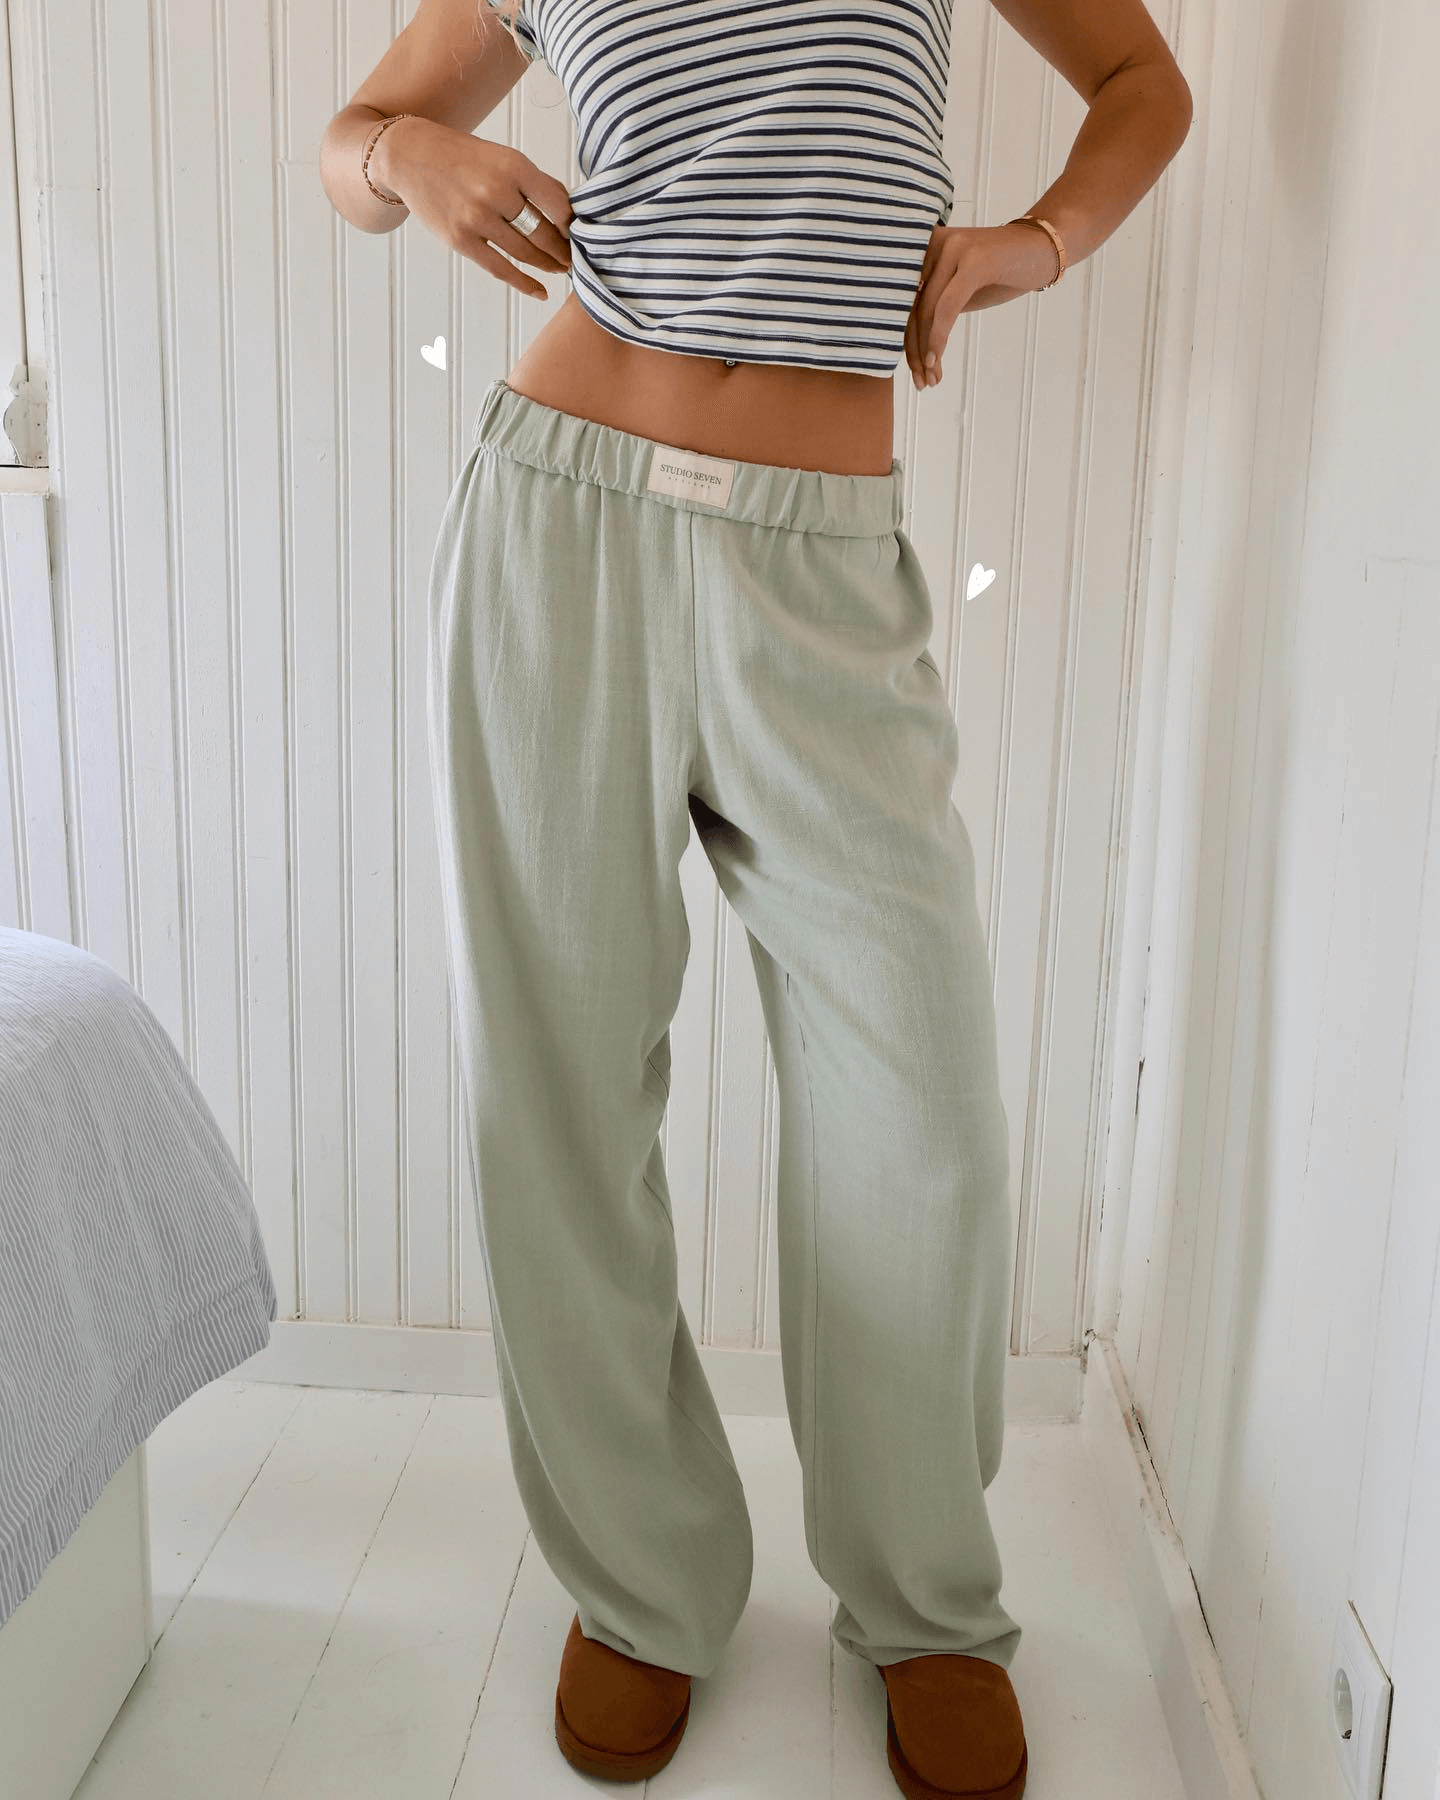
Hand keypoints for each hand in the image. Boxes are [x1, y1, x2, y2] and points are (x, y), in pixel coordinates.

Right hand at [371, 116, 572, 298]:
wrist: (411, 156)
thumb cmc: (463, 157)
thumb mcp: (502, 156)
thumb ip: (533, 183)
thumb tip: (568, 213)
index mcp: (513, 165)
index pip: (558, 204)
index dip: (573, 225)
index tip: (582, 234)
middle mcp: (496, 191)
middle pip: (543, 232)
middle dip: (563, 250)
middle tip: (575, 259)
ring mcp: (477, 218)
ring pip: (525, 253)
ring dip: (547, 265)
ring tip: (560, 270)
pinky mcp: (461, 240)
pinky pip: (501, 269)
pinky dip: (524, 283)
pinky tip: (540, 291)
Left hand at [903, 224, 1038, 390]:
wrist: (1043, 249)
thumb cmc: (1001, 272)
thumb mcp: (960, 290)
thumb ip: (933, 306)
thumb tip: (908, 342)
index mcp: (925, 247)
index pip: (904, 300)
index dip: (904, 339)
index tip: (913, 371)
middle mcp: (934, 242)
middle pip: (912, 307)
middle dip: (914, 351)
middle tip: (921, 383)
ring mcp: (954, 248)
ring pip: (926, 310)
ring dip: (926, 351)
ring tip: (931, 380)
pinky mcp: (974, 260)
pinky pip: (947, 307)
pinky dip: (938, 337)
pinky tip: (935, 360)